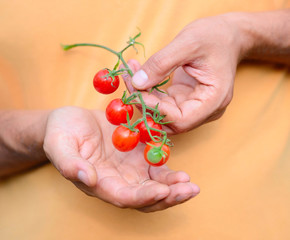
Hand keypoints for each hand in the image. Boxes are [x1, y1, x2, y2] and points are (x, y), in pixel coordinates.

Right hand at [43, 106, 198, 211]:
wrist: (70, 121)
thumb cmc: (61, 133)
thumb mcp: (59, 144)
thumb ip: (70, 163)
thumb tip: (88, 178)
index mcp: (99, 183)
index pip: (123, 197)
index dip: (143, 197)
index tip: (162, 191)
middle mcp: (117, 180)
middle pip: (145, 197)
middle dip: (168, 197)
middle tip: (188, 190)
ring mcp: (129, 168)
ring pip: (155, 184)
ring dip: (174, 187)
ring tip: (189, 184)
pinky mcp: (137, 154)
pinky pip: (156, 165)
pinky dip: (169, 170)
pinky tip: (182, 170)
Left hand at [123, 14, 245, 133]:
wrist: (227, 36)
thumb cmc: (214, 37)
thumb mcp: (187, 43)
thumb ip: (161, 64)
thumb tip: (137, 82)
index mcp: (213, 101)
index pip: (181, 120)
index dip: (156, 110)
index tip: (137, 90)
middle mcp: (205, 110)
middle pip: (170, 120)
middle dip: (146, 103)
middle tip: (129, 80)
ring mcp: (195, 106)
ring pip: (163, 113)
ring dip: (144, 96)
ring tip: (130, 74)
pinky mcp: (185, 100)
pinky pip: (163, 103)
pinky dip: (149, 91)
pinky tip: (138, 75)